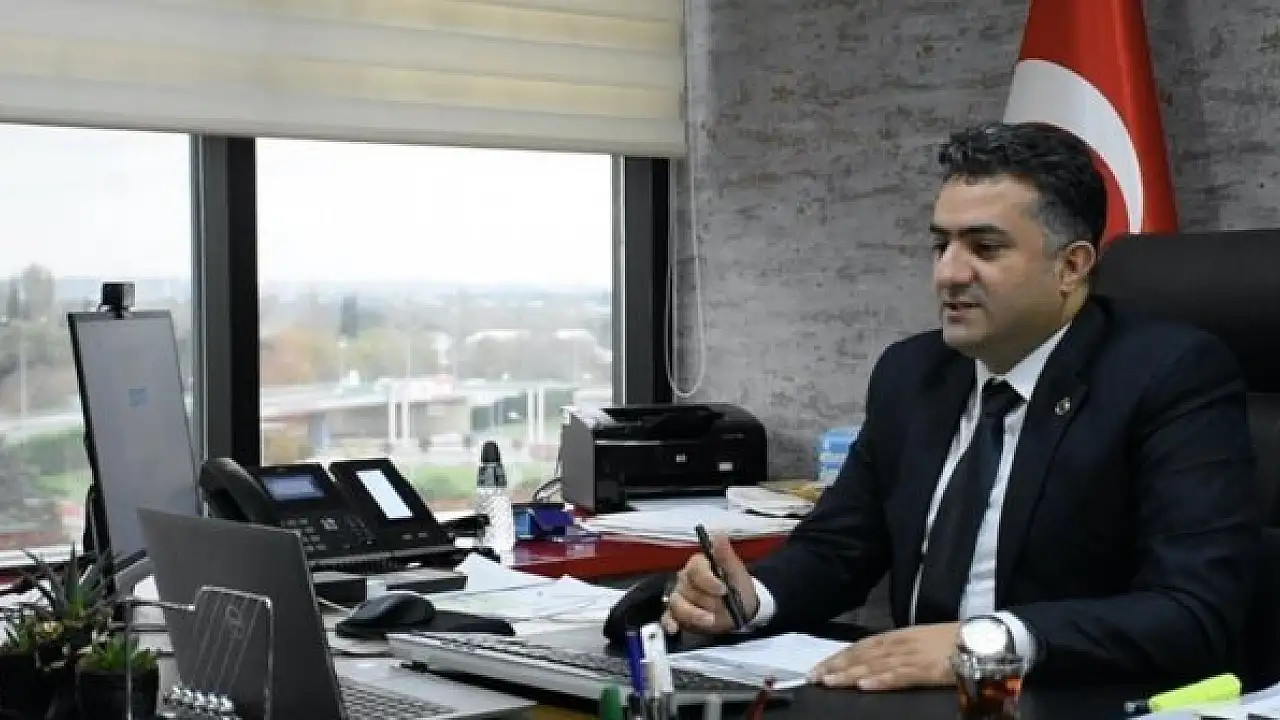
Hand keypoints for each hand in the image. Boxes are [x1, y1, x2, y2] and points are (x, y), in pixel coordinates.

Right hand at [659, 534, 758, 634]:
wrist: (742, 609)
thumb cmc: (738, 587)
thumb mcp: (736, 571)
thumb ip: (725, 554)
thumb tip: (719, 534)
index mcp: (698, 565)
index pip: (696, 570)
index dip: (709, 581)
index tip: (723, 590)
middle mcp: (685, 579)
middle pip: (686, 590)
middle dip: (706, 601)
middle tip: (722, 606)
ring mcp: (680, 596)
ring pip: (678, 604)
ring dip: (694, 614)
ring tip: (710, 620)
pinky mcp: (678, 614)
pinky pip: (668, 617)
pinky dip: (670, 623)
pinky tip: (674, 628)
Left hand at [808, 623, 959, 690]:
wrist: (984, 639)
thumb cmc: (955, 642)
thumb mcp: (921, 642)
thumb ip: (899, 649)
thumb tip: (875, 660)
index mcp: (899, 636)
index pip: (861, 646)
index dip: (839, 656)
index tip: (819, 667)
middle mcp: (900, 643)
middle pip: (861, 655)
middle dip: (835, 666)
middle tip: (812, 677)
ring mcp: (912, 655)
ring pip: (874, 665)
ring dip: (849, 674)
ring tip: (828, 682)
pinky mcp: (927, 669)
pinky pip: (899, 675)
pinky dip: (880, 680)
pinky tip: (864, 686)